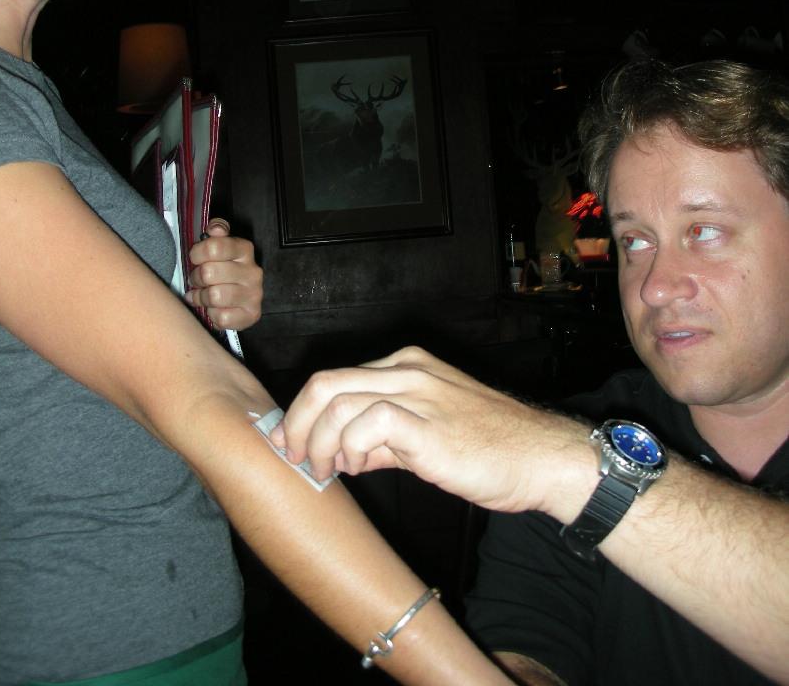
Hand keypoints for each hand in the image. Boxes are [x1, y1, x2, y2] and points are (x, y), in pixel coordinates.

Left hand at [186, 218, 262, 330]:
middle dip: (196, 277)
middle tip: (197, 279)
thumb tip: (214, 228)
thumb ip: (217, 230)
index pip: (213, 247)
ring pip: (214, 296)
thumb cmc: (223, 268)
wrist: (241, 298)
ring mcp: (254, 294)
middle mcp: (253, 271)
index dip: (197, 254)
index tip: (196, 259)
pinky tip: (213, 308)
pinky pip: (221, 317)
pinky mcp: (251, 315)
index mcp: (245, 249)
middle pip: (208, 272)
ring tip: (201, 295)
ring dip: (201, 297)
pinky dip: (212, 314)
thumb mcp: (220, 245)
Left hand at [272, 346, 582, 513]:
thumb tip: (347, 454)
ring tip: (329, 471)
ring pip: (338, 402)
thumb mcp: (430, 434)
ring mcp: (418, 393)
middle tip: (296, 458)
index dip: (304, 412)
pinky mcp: (428, 425)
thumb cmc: (492, 449)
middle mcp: (408, 371)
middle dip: (299, 423)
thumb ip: (386, 439)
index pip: (336, 378)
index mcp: (407, 366)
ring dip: (321, 443)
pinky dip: (352, 448)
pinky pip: (368, 424)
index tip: (293, 443)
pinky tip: (359, 467)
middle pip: (325, 383)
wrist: (542, 457)